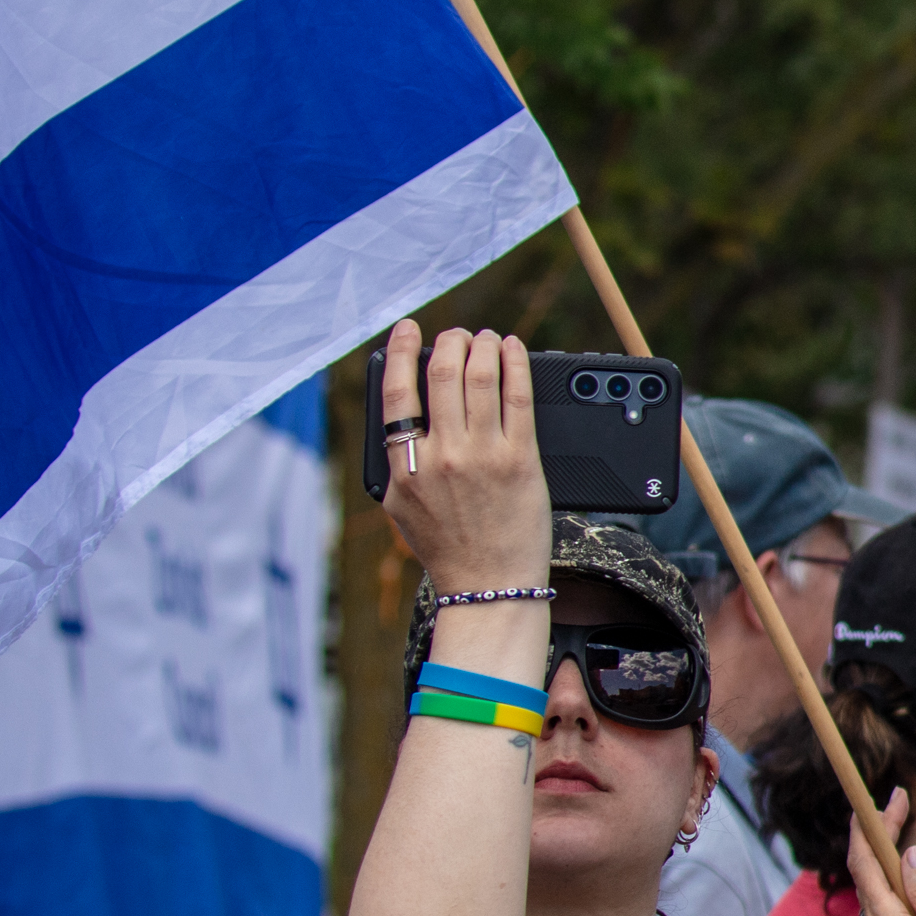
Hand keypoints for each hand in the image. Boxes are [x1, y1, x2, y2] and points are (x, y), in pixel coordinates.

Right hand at [376, 323, 551, 598]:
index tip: (407, 330)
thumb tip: (397, 420)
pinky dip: (515, 364)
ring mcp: (482, 456)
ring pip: (479, 377)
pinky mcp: (520, 460)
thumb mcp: (400, 506)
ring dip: (483, 345)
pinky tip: (514, 349)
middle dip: (451, 342)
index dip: (399, 352)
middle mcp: (441, 456)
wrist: (488, 585)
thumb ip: (395, 462)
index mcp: (405, 466)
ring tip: (486, 336)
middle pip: (442, 375)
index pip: (396, 393)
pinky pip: (518, 398)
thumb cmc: (448, 548)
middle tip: (458, 334)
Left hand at [845, 791, 915, 915]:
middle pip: (865, 865)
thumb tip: (910, 854)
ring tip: (901, 826)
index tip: (891, 797)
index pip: (865, 859)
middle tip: (900, 802)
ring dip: (884, 852)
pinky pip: (882, 901)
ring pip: (873, 883)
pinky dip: (891, 877)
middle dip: (878, 829)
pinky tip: (907, 875)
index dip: (871, 823)